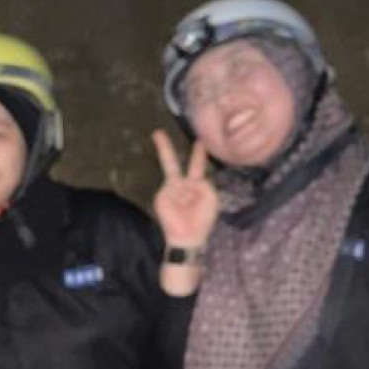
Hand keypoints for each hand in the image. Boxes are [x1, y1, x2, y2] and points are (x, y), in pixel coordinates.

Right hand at [152, 130, 218, 252]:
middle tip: (158, 133)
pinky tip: (183, 202)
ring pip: (169, 171)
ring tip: (171, 161)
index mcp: (196, 186)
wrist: (187, 235)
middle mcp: (181, 185)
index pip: (196, 166)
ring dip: (165, 158)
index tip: (200, 141)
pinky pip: (171, 187)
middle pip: (172, 163)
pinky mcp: (162, 196)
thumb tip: (193, 181)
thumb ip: (205, 184)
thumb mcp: (211, 198)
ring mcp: (170, 190)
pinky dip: (180, 193)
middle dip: (165, 148)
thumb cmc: (202, 219)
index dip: (198, 154)